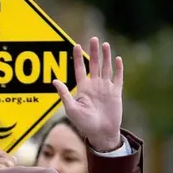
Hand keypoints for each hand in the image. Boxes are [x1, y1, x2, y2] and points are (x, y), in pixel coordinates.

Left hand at [53, 37, 122, 151]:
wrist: (100, 133)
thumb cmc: (84, 123)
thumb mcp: (71, 108)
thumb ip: (64, 94)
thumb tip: (54, 80)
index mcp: (83, 88)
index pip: (80, 69)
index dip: (78, 57)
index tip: (75, 45)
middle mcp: (94, 85)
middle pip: (94, 64)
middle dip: (93, 52)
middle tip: (93, 39)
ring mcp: (105, 88)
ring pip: (105, 68)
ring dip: (105, 56)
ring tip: (105, 44)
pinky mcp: (116, 93)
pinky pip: (117, 78)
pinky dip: (118, 69)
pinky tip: (116, 59)